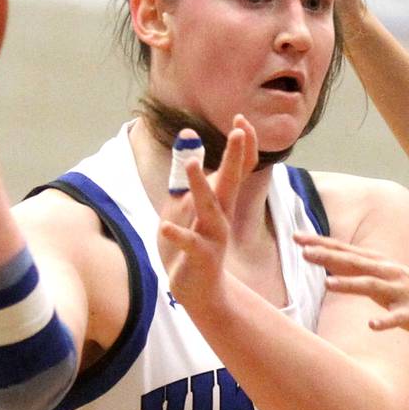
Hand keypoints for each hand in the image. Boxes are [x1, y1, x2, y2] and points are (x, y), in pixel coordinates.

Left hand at [157, 115, 258, 314]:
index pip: (238, 167)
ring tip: (194, 163)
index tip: (241, 119)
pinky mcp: (200, 256)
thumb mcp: (186, 203)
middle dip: (236, 156)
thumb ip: (186, 171)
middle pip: (231, 180)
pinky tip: (165, 225)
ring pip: (209, 208)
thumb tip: (188, 134)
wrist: (199, 290)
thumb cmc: (191, 241)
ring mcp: (213, 236)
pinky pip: (190, 243)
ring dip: (201, 186)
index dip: (243, 144)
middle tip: (240, 130)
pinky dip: (178, 234)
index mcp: (220, 200)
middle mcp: (221, 213)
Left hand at [297, 232, 408, 341]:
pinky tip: (372, 325)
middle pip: (353, 262)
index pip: (344, 251)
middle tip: (303, 252)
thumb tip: (329, 267)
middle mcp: (388, 274)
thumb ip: (358, 273)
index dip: (320, 244)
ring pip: (371, 286)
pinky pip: (397, 318)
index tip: (296, 237)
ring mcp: (400, 293)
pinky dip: (384, 321)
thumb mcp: (383, 279)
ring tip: (327, 285)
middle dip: (328, 256)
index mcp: (379, 265)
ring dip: (350, 285)